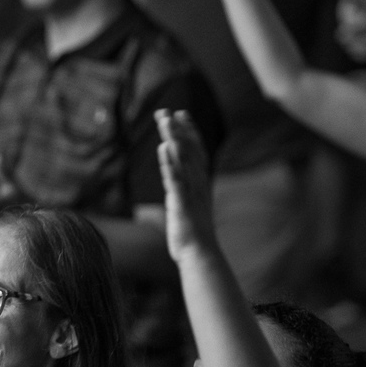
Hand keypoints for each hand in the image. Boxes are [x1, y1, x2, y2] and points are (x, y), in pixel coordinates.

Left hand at [156, 109, 215, 262]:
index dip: (190, 132)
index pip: (197, 151)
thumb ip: (184, 190)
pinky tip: (164, 148)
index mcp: (201, 183)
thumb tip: (178, 180)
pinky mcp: (182, 204)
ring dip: (174, 138)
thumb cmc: (193, 232)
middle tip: (165, 111)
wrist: (200, 255)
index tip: (181, 114)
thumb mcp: (189, 205)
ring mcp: (191, 193)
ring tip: (164, 120)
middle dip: (178, 129)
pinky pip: (176, 180)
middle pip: (189, 150)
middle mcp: (199, 184)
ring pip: (183, 160)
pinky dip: (170, 163)